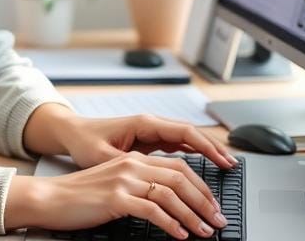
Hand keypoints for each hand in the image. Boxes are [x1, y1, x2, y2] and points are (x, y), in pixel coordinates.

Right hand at [4, 151, 229, 237]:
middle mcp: (132, 164)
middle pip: (181, 178)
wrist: (51, 197)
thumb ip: (140, 185)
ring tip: (206, 232)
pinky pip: (152, 210)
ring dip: (193, 215)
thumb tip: (170, 203)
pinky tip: (180, 235)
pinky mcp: (116, 198)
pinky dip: (171, 224)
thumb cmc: (81, 195)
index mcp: (134, 159)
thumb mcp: (115, 183)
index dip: (201, 186)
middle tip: (218, 220)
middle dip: (205, 201)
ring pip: (171, 194)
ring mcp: (124, 180)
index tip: (214, 205)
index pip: (178, 167)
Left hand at [58, 113, 236, 170]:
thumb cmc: (85, 141)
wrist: (72, 133)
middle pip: (191, 134)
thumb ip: (127, 166)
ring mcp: (151, 132)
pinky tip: (203, 166)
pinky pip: (176, 146)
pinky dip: (192, 154)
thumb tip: (147, 179)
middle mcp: (151, 125)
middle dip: (213, 149)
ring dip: (205, 152)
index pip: (184, 131)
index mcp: (144, 124)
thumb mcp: (103, 157)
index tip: (223, 159)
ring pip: (186, 140)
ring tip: (224, 167)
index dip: (206, 146)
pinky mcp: (148, 141)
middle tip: (232, 166)